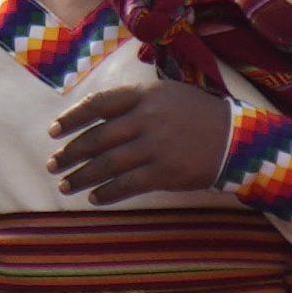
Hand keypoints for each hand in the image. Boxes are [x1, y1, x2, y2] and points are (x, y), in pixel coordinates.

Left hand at [47, 72, 239, 203]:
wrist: (238, 138)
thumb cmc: (200, 115)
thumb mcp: (168, 94)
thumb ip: (135, 101)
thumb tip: (96, 116)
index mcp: (145, 95)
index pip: (98, 104)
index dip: (72, 118)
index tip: (54, 131)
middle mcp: (147, 118)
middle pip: (97, 137)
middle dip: (70, 153)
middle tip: (52, 164)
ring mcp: (155, 146)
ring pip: (107, 164)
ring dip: (81, 176)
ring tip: (64, 185)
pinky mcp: (165, 172)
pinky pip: (127, 184)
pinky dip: (107, 192)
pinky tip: (94, 198)